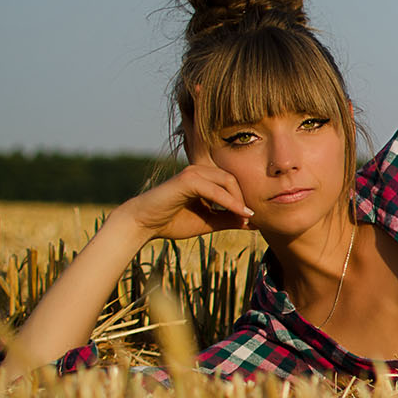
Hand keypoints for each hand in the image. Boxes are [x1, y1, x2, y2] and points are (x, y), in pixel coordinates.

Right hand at [117, 164, 253, 240]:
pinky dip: (230, 202)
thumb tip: (253, 222)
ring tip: (247, 217)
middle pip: (234, 179)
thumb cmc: (171, 222)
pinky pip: (216, 190)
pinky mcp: (187, 180)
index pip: (233, 183)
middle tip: (252, 217)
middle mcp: (199, 172)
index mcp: (204, 179)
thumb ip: (228, 220)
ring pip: (227, 181)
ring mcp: (192, 173)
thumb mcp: (208, 222)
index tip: (254, 218)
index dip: (245, 199)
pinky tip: (241, 214)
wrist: (143, 225)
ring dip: (240, 200)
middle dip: (246, 198)